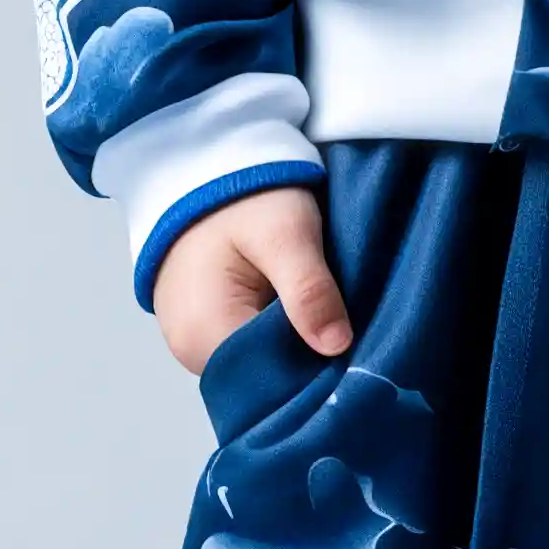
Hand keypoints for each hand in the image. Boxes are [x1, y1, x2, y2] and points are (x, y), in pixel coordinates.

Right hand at [151, 184, 353, 373]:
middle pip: (264, 381)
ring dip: (296, 349)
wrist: (201, 163)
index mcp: (203, 335)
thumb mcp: (285, 233)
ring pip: (260, 366)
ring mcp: (192, 342)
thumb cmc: (240, 196)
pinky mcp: (203, 328)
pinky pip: (249, 349)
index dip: (316, 374)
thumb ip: (309, 290)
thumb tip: (337, 347)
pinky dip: (280, 336)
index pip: (269, 384)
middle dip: (309, 363)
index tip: (358, 358)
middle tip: (353, 336)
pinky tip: (304, 315)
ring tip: (331, 323)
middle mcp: (190, 352)